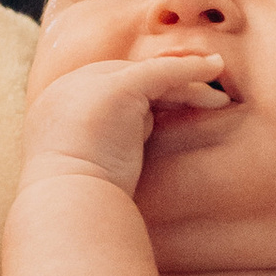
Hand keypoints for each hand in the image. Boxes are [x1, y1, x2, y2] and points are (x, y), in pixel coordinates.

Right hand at [17, 47, 237, 197]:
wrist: (69, 208)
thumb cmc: (80, 205)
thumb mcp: (87, 170)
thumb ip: (103, 150)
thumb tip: (128, 153)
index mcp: (56, 110)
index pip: (103, 91)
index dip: (141, 100)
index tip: (173, 112)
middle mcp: (67, 89)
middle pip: (126, 77)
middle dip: (166, 84)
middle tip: (203, 96)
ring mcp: (89, 85)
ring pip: (146, 75)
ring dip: (187, 79)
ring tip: (220, 92)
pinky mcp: (117, 88)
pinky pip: (161, 72)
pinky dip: (190, 69)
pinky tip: (216, 67)